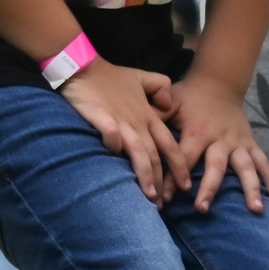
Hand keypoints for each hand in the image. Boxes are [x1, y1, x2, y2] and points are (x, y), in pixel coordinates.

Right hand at [61, 59, 185, 202]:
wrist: (83, 64)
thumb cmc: (111, 76)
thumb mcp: (141, 77)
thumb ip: (160, 88)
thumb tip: (168, 105)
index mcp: (149, 116)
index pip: (170, 145)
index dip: (178, 166)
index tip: (185, 187)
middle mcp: (138, 122)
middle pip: (155, 156)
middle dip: (161, 181)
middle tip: (164, 204)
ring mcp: (120, 120)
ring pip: (138, 152)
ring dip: (145, 174)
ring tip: (149, 195)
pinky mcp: (100, 117)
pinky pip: (110, 132)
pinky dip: (114, 144)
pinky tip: (115, 156)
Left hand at [162, 77, 268, 212]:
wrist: (217, 84)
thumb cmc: (187, 97)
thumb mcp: (169, 101)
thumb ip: (155, 114)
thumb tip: (135, 127)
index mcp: (198, 131)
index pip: (183, 157)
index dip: (173, 177)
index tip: (164, 198)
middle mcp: (221, 139)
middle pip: (216, 167)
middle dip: (209, 189)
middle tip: (201, 209)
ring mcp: (239, 143)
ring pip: (246, 168)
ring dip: (251, 189)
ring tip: (255, 210)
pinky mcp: (251, 145)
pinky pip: (264, 163)